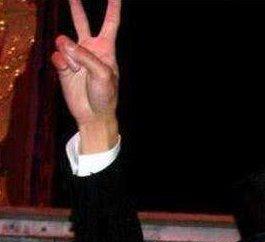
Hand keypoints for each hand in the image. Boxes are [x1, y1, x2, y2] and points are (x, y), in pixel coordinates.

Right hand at [51, 0, 119, 149]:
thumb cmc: (105, 95)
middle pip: (82, 22)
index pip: (111, 23)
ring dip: (69, 56)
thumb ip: (85, 56)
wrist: (93, 114)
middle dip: (76, 8)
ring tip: (77, 70)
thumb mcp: (103, 74)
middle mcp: (90, 49)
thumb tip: (62, 42)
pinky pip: (57, 56)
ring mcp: (75, 56)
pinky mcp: (63, 65)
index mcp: (106, 48)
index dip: (113, 8)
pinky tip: (69, 73)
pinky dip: (62, 64)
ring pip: (64, 42)